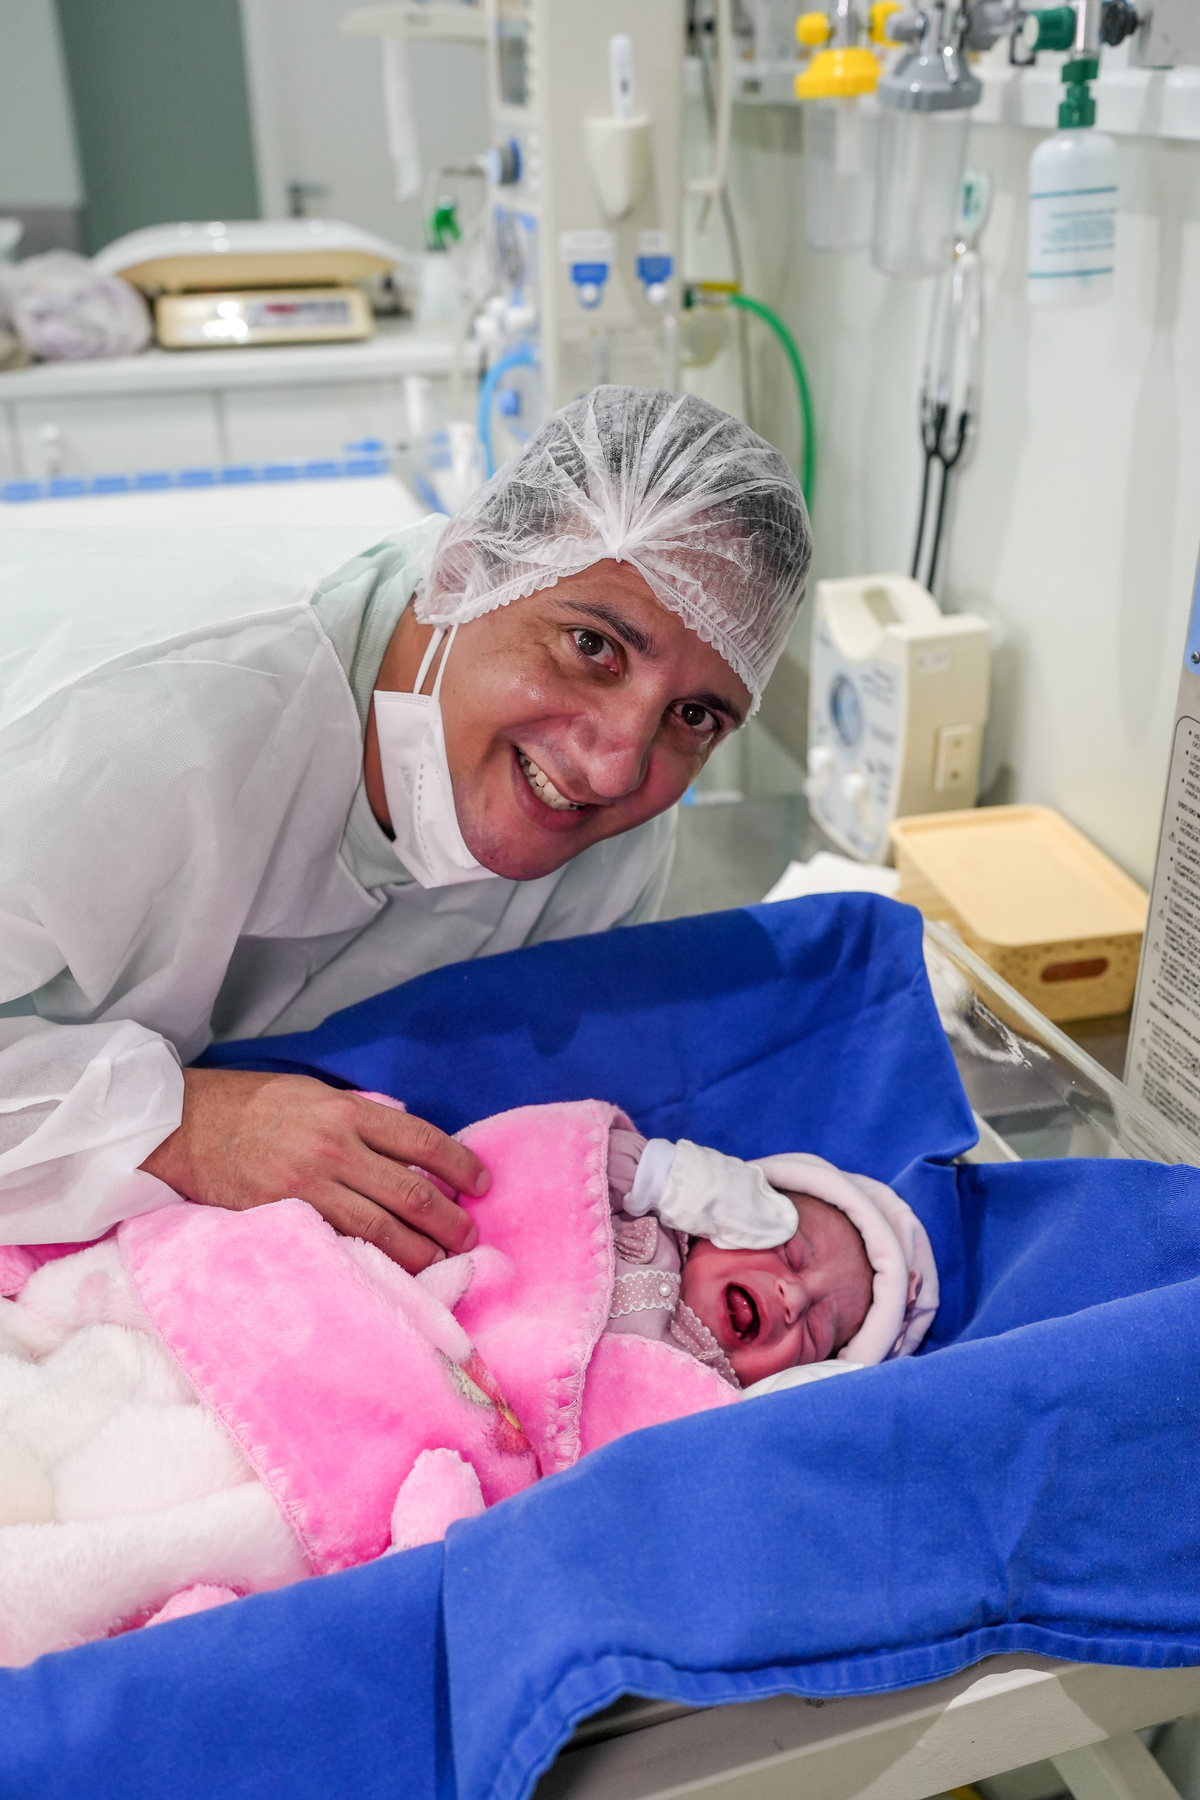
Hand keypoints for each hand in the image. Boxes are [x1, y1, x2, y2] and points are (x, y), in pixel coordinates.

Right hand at [140, 1068, 486, 1271]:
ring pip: (382, 1229)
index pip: (424, 1142)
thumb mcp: (316, 1093)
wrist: (186, 1124)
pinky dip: (373, 1261)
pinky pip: (341, 1244)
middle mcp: (334, 1149)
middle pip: (411, 1193)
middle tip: (469, 1236)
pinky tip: (393, 1271)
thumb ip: (363, 1117)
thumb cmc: (255, 1105)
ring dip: (421, 1251)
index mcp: (348, 1112)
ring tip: (442, 1262)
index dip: (461, 1166)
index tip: (481, 1184)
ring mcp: (309, 1187)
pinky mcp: (284, 1217)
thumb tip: (411, 1144)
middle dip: (449, 1221)